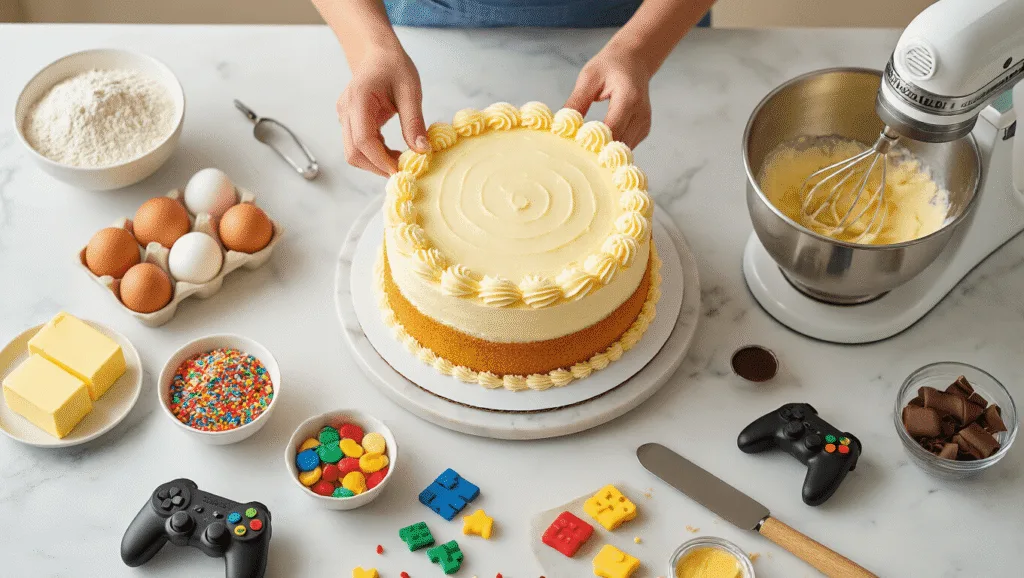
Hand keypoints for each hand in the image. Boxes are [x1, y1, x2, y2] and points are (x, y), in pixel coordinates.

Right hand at [337, 45, 429, 175]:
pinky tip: (392, 151)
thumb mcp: (410, 91)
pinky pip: (357, 146)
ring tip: (400, 159)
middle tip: (403, 169)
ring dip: (376, 162)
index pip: (363, 139)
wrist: (377, 54)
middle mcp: (345, 110)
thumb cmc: (394, 66)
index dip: (380, 160)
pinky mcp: (348, 122)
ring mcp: (344, 117)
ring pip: (353, 152)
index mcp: (359, 99)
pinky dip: (374, 154)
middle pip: (353, 152)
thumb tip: (422, 150)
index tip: (401, 171)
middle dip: (377, 166)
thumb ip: (414, 121)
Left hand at [565, 43, 652, 148]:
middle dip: (598, 151)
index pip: (612, 130)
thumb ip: (577, 102)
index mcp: (628, 98)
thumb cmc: (610, 66)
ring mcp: (644, 123)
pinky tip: (600, 142)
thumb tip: (562, 124)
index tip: (575, 149)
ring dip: (605, 152)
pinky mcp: (643, 129)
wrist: (634, 60)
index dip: (594, 143)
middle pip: (618, 145)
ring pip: (623, 150)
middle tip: (576, 154)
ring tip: (587, 148)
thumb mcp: (589, 78)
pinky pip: (626, 146)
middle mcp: (641, 114)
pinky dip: (612, 148)